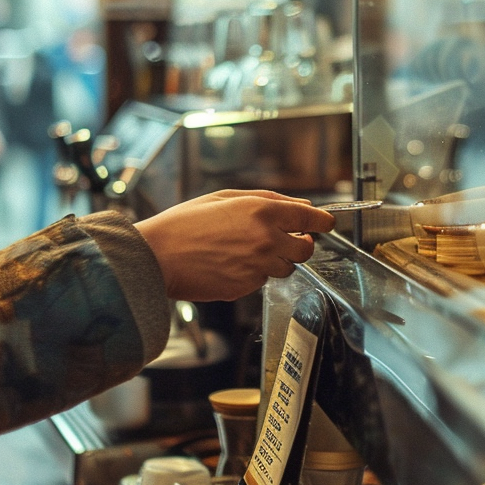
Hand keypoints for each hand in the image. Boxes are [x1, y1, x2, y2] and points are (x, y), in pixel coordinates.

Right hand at [135, 190, 335, 300]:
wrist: (158, 256)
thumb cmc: (186, 223)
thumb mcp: (226, 197)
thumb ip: (269, 199)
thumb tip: (301, 207)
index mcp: (263, 212)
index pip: (311, 220)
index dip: (323, 222)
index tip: (326, 223)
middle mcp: (266, 241)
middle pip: (306, 250)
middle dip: (300, 244)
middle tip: (287, 238)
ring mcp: (257, 267)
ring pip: (285, 268)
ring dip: (276, 260)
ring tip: (246, 250)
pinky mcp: (246, 288)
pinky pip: (262, 281)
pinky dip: (254, 273)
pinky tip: (231, 263)